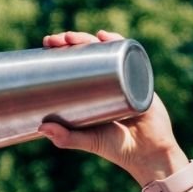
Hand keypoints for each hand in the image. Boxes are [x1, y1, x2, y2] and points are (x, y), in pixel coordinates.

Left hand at [38, 30, 188, 183]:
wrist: (150, 154)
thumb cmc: (118, 149)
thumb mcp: (89, 141)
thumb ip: (67, 138)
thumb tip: (42, 128)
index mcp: (93, 91)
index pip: (76, 64)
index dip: (62, 52)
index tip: (48, 43)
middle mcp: (109, 81)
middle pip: (89, 54)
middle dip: (72, 41)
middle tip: (56, 40)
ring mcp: (125, 78)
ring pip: (107, 52)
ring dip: (90, 39)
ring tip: (74, 38)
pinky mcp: (140, 79)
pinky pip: (129, 57)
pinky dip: (118, 44)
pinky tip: (105, 37)